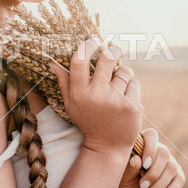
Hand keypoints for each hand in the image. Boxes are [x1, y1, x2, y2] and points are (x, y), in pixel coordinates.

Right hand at [50, 38, 142, 154]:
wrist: (108, 146)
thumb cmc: (88, 121)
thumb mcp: (71, 104)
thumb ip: (63, 82)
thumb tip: (52, 61)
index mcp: (79, 93)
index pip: (79, 61)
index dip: (87, 46)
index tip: (93, 41)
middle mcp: (96, 95)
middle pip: (107, 58)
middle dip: (112, 50)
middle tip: (114, 49)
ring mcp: (115, 100)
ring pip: (124, 71)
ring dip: (123, 74)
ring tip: (118, 85)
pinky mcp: (132, 106)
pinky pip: (134, 83)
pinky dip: (132, 87)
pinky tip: (126, 98)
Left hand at [117, 128, 184, 187]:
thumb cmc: (128, 182)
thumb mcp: (124, 176)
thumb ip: (129, 168)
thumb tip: (136, 159)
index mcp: (144, 144)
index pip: (151, 135)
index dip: (150, 148)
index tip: (144, 165)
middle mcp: (160, 150)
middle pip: (164, 153)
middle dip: (154, 172)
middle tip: (142, 185)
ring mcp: (171, 162)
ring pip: (172, 168)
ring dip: (160, 184)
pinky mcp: (178, 175)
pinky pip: (179, 180)